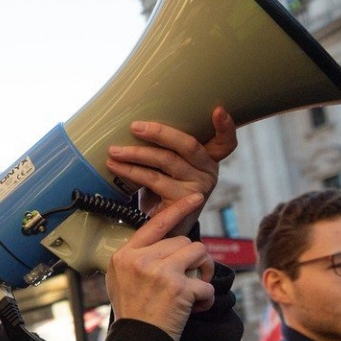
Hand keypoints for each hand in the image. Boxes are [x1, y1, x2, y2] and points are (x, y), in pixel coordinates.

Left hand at [105, 107, 236, 236]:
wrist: (163, 230)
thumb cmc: (164, 191)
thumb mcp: (170, 170)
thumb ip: (167, 151)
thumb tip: (135, 128)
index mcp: (209, 160)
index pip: (226, 142)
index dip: (225, 127)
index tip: (219, 110)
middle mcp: (208, 172)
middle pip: (188, 145)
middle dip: (160, 133)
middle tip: (135, 127)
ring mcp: (197, 188)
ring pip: (166, 161)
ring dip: (136, 154)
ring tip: (114, 151)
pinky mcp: (182, 201)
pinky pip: (153, 179)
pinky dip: (131, 171)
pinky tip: (116, 166)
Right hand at [105, 193, 215, 340]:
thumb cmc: (132, 313)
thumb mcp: (120, 280)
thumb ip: (136, 259)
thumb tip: (161, 244)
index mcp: (125, 255)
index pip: (155, 224)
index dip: (178, 209)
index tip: (195, 197)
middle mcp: (140, 259)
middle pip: (183, 241)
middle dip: (192, 260)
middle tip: (189, 281)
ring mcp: (159, 272)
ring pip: (199, 253)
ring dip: (203, 272)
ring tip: (194, 291)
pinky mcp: (178, 288)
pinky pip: (206, 284)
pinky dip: (206, 299)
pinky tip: (196, 309)